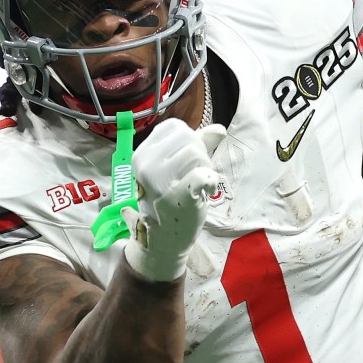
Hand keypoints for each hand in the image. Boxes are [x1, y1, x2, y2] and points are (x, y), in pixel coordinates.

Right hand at [120, 119, 221, 285]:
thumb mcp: (178, 166)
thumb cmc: (172, 198)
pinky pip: (203, 175)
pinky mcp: (177, 197)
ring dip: (205, 167)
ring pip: (196, 153)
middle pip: (188, 138)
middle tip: (195, 175)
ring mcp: (159, 182)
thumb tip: (219, 129)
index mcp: (142, 153)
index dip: (190, 140)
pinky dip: (211, 181)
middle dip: (200, 154)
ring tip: (199, 184)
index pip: (175, 127)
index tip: (186, 162)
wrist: (165, 236)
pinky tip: (205, 192)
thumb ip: (198, 145)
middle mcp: (146, 165)